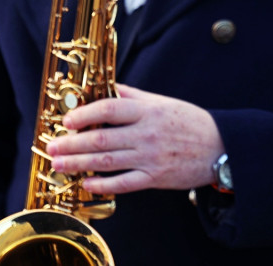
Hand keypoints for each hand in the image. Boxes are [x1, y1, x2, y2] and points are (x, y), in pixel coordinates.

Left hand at [46, 83, 223, 194]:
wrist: (220, 147)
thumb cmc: (190, 122)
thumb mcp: (163, 102)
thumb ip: (134, 96)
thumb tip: (108, 87)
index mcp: (148, 112)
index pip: (110, 110)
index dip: (85, 115)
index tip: (67, 120)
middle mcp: (147, 134)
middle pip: (102, 139)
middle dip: (72, 144)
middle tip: (52, 148)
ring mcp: (150, 158)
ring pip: (108, 162)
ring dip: (79, 164)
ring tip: (60, 164)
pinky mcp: (155, 179)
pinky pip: (124, 184)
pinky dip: (103, 185)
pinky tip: (87, 183)